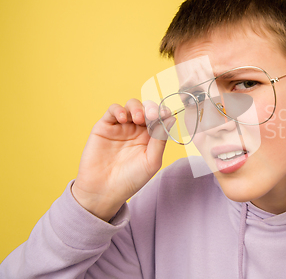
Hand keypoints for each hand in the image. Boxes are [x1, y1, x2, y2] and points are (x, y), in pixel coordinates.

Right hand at [72, 99, 168, 220]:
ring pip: (131, 106)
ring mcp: (121, 127)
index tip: (166, 113)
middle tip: (152, 115)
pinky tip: (123, 119)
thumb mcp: (151, 161)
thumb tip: (171, 118)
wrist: (103, 191)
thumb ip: (160, 139)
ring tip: (138, 118)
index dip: (163, 113)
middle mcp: (137, 130)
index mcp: (150, 138)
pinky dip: (119, 109)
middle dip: (151, 108)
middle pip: (146, 109)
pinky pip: (112, 110)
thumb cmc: (130, 179)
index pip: (159, 118)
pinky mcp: (104, 127)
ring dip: (137, 107)